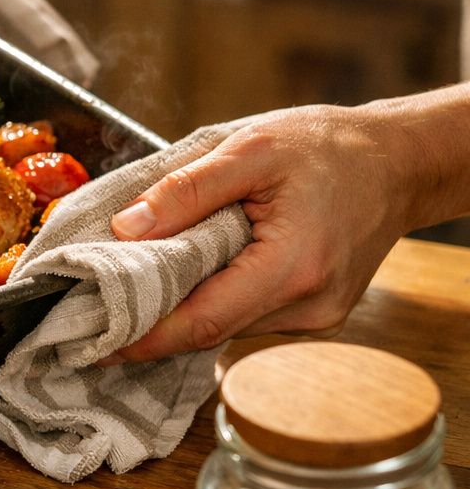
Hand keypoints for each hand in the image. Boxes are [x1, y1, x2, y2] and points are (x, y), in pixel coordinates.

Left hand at [103, 105, 412, 363]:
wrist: (397, 162)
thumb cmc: (329, 148)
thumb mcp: (250, 147)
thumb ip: (186, 188)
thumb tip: (126, 227)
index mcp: (293, 267)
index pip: (202, 322)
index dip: (141, 337)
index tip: (93, 341)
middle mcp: (308, 307)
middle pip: (208, 330)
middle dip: (148, 320)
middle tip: (90, 309)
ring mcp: (314, 317)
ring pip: (224, 326)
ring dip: (178, 308)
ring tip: (127, 284)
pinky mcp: (311, 314)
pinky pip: (245, 315)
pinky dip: (210, 299)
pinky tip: (183, 275)